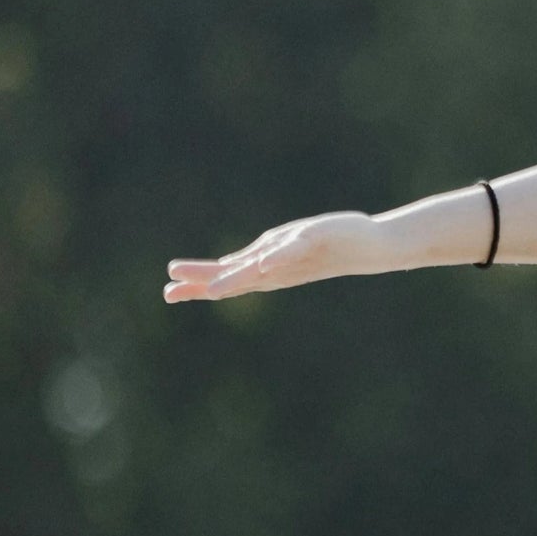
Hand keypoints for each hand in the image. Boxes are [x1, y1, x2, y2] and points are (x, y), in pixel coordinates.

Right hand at [163, 211, 380, 302]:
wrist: (369, 247)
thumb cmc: (324, 249)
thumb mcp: (281, 253)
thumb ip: (255, 261)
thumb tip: (227, 268)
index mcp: (267, 272)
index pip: (226, 280)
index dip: (197, 287)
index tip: (167, 294)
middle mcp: (277, 270)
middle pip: (235, 280)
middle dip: (204, 286)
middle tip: (171, 293)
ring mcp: (293, 257)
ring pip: (259, 270)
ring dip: (235, 278)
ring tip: (213, 289)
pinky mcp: (311, 241)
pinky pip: (291, 251)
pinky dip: (278, 257)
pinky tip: (264, 262)